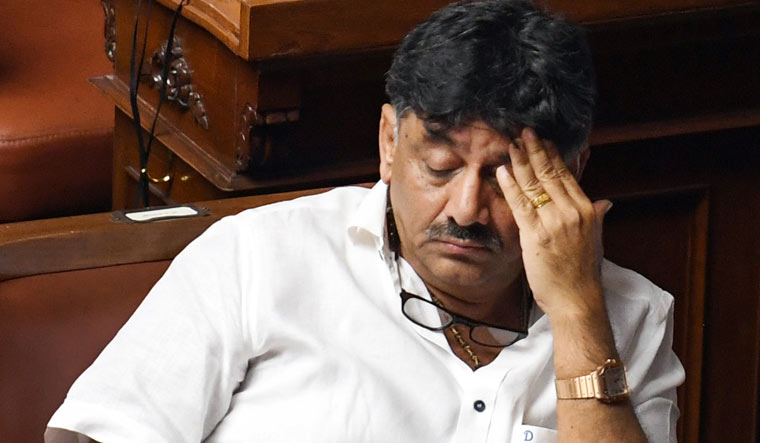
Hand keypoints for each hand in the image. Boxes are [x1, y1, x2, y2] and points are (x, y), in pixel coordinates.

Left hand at [495, 128, 611, 319]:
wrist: (578, 300)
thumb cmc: (583, 274)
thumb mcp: (595, 240)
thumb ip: (597, 217)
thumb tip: (605, 202)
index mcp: (586, 211)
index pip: (567, 176)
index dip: (553, 156)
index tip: (544, 140)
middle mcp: (572, 212)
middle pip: (550, 174)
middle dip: (536, 151)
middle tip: (525, 132)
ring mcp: (554, 222)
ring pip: (535, 185)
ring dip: (521, 162)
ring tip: (511, 145)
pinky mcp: (536, 235)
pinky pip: (520, 205)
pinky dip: (510, 186)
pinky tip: (502, 172)